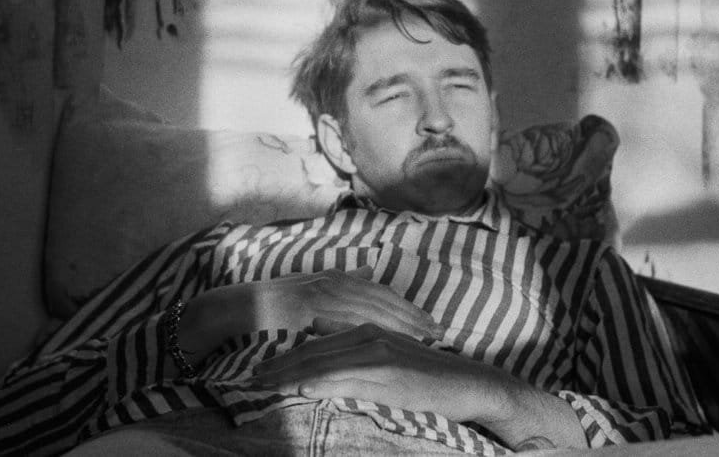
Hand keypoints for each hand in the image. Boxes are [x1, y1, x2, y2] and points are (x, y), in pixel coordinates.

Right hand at [178, 266, 442, 361]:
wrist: (236, 307)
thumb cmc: (273, 309)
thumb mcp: (311, 299)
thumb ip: (339, 295)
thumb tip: (368, 277)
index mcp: (336, 278)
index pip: (380, 293)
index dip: (407, 308)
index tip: (430, 323)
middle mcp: (332, 279)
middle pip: (382, 297)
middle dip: (411, 314)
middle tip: (438, 330)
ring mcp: (319, 288)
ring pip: (368, 306)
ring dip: (397, 320)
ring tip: (420, 335)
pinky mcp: (306, 302)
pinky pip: (341, 315)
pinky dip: (365, 327)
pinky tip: (384, 339)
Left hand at [250, 322, 586, 448]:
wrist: (467, 384)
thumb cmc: (430, 382)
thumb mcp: (390, 370)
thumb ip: (360, 369)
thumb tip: (330, 380)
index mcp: (368, 329)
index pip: (318, 343)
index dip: (288, 355)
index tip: (264, 367)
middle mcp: (368, 334)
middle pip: (313, 349)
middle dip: (279, 364)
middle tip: (251, 377)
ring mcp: (375, 351)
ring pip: (321, 361)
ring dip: (288, 374)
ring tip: (263, 385)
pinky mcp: (384, 370)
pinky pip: (342, 376)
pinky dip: (316, 381)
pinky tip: (296, 388)